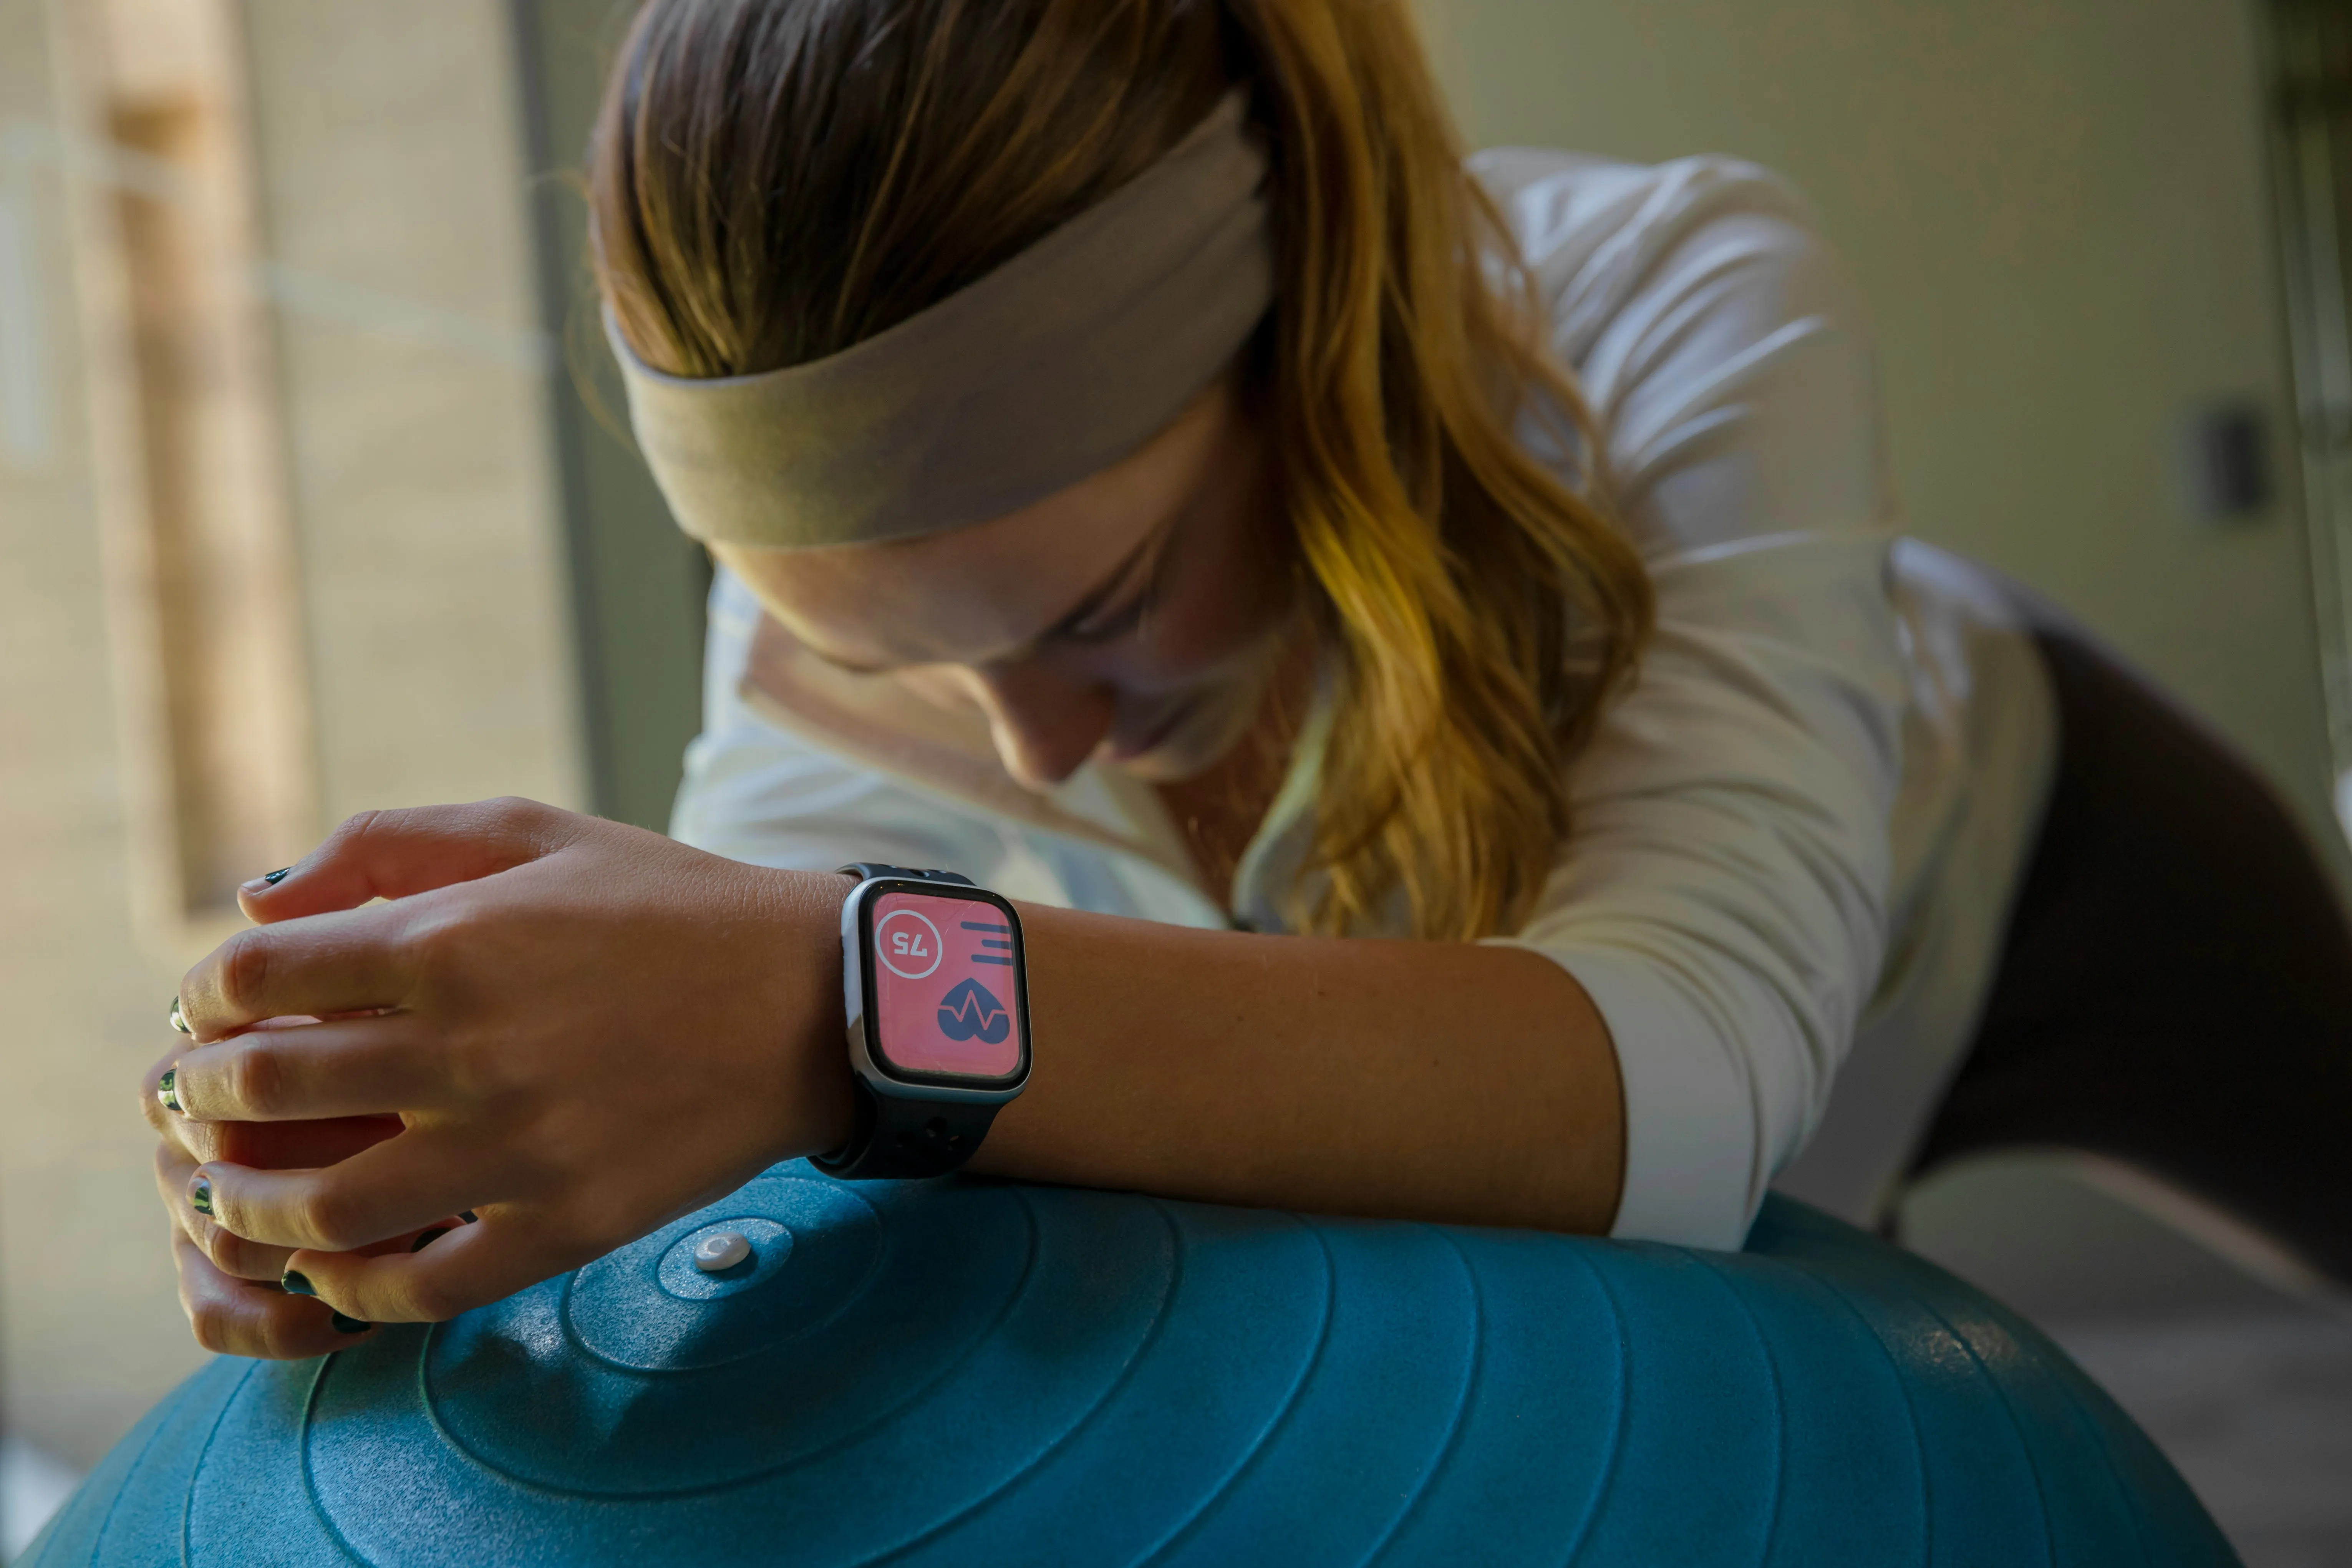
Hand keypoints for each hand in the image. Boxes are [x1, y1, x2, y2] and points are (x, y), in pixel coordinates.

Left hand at [152, 798, 855, 1353]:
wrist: (811, 998)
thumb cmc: (670, 904)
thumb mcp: (536, 830)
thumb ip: (389, 843)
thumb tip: (261, 903)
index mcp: (454, 939)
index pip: (255, 977)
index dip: (206, 994)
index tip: (212, 1009)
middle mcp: (468, 1047)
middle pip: (265, 1089)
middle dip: (206, 1094)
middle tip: (203, 1100)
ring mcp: (515, 1147)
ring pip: (318, 1208)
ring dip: (250, 1203)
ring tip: (235, 1192)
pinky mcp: (562, 1223)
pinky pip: (418, 1286)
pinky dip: (352, 1286)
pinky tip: (332, 1265)